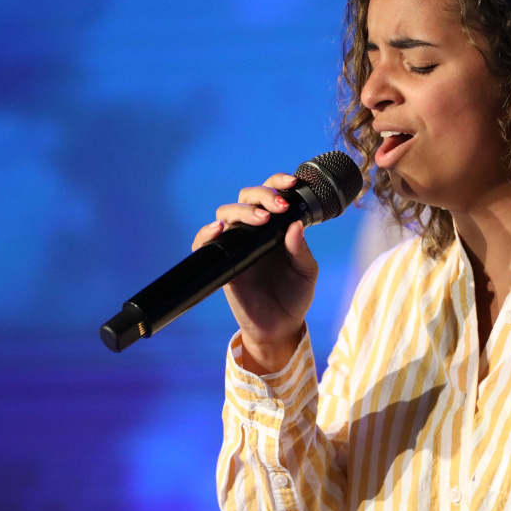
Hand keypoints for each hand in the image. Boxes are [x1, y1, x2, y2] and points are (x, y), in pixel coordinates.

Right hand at [191, 173, 317, 373]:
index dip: (277, 183)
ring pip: (226, 214)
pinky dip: (207, 233)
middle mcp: (254, 232)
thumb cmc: (294, 295)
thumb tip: (296, 224)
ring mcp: (237, 246)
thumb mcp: (306, 271)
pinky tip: (220, 230)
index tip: (293, 184)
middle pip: (246, 198)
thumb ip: (300, 249)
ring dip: (243, 210)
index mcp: (276, 227)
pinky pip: (204, 243)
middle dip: (262, 195)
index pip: (271, 194)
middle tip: (280, 206)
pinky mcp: (223, 264)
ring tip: (262, 219)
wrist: (280, 327)